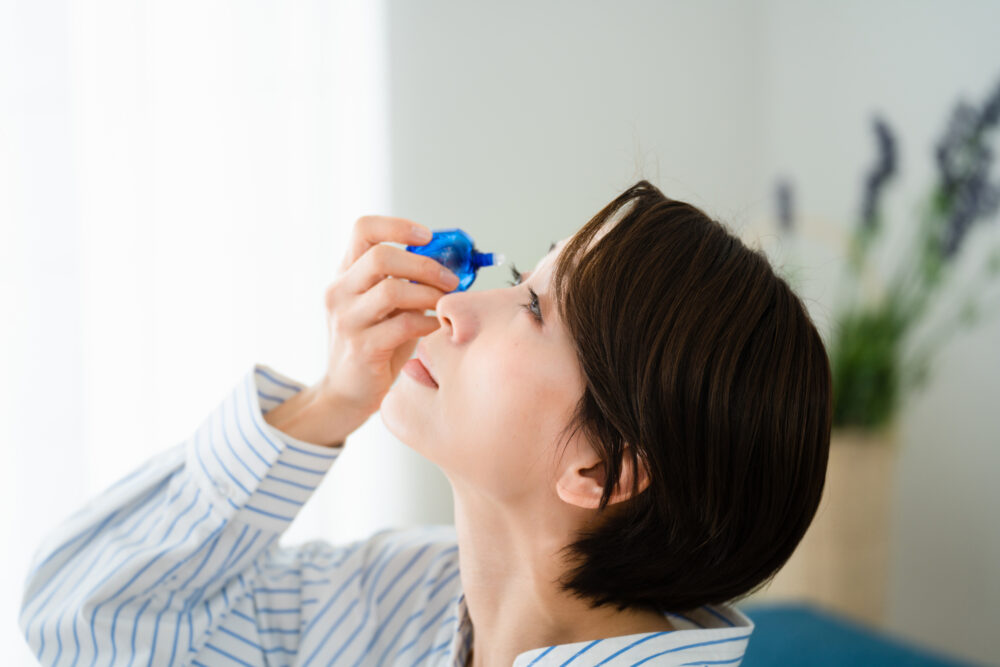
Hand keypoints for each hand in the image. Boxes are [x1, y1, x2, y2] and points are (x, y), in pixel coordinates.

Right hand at [318, 215, 458, 421]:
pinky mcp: (361, 347)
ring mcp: (347, 319)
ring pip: (392, 290)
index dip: (398, 226)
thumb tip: (452, 259)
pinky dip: (429, 322)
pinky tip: (439, 326)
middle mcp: (340, 291)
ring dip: (429, 294)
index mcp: (345, 272)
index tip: (427, 236)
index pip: (363, 228)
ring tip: (446, 303)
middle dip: (424, 264)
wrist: (349, 391)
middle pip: (380, 256)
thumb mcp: (386, 305)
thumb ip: (407, 280)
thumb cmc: (377, 342)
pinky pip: (403, 325)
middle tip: (450, 279)